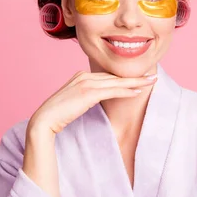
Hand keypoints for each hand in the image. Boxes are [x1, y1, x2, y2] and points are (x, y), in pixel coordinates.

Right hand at [27, 71, 157, 136]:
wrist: (44, 121)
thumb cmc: (58, 115)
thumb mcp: (75, 102)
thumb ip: (86, 97)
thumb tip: (97, 100)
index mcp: (81, 76)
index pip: (108, 76)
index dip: (124, 78)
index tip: (139, 78)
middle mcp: (84, 75)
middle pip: (115, 76)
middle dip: (135, 76)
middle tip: (152, 75)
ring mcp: (86, 82)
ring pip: (117, 81)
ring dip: (136, 82)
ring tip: (151, 81)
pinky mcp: (88, 92)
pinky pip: (112, 90)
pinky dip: (126, 90)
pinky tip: (138, 91)